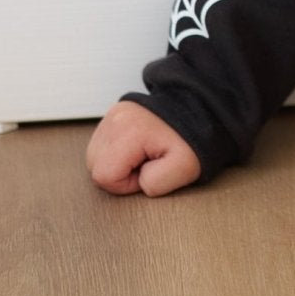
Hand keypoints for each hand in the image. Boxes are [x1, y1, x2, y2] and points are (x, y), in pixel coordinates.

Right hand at [86, 101, 200, 196]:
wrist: (199, 111)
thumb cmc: (193, 138)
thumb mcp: (184, 168)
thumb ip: (155, 183)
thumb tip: (138, 182)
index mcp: (129, 131)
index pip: (103, 176)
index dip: (126, 184)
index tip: (148, 171)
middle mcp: (115, 119)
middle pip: (95, 166)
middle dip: (120, 173)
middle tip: (148, 162)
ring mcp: (112, 114)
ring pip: (96, 155)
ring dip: (118, 162)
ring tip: (144, 153)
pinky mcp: (113, 114)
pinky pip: (102, 143)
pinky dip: (117, 151)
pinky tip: (138, 147)